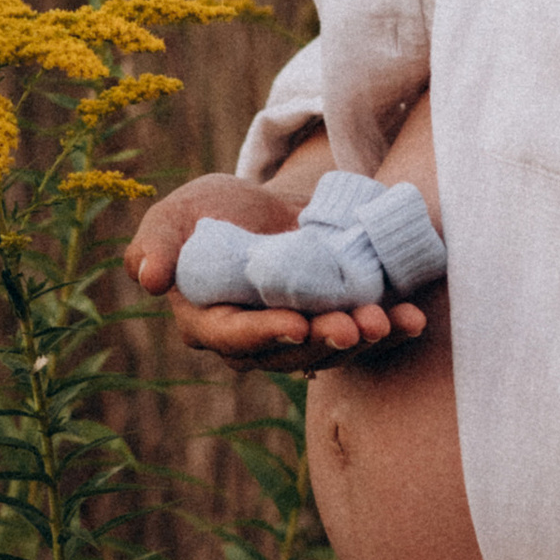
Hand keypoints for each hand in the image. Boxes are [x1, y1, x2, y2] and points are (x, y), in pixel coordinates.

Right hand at [126, 171, 429, 375]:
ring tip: (386, 320)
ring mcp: (301, 339)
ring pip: (330, 351)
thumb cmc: (216, 210)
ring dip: (361, 340)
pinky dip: (391, 329)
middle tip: (352, 325)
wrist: (272, 206)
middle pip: (288, 353)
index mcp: (208, 323)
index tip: (294, 324)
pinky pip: (364, 337)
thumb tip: (147, 277)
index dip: (262, 334)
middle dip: (322, 340)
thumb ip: (156, 241)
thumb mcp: (180, 213)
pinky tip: (412, 318)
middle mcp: (255, 343)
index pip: (232, 337)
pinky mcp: (337, 326)